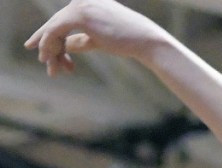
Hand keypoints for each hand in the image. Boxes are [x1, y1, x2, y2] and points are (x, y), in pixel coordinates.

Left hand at [24, 0, 169, 76]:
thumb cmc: (128, 42)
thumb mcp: (99, 40)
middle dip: (48, 46)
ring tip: (53, 70)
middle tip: (45, 64)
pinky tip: (51, 60)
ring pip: (53, 28)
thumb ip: (81, 40)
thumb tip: (65, 45)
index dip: (47, 34)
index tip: (37, 49)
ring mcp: (80, 5)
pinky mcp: (79, 15)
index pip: (62, 19)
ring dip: (51, 51)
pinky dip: (50, 46)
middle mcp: (82, 0)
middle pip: (55, 23)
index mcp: (88, 3)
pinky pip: (55, 31)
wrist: (147, 42)